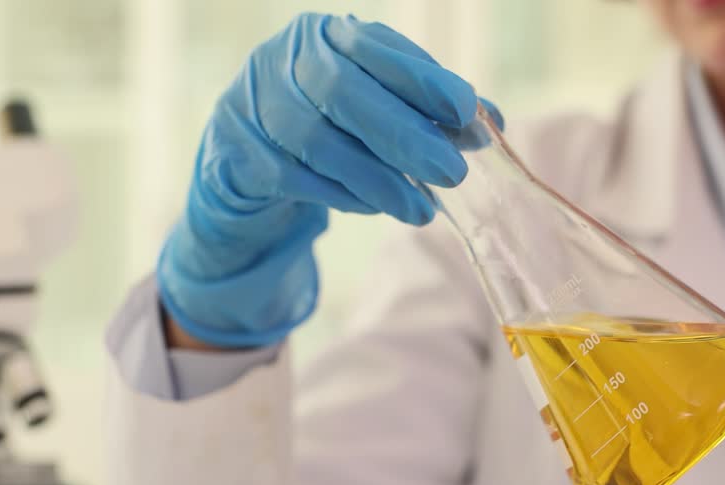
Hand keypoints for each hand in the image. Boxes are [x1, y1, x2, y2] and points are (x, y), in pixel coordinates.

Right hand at [158, 13, 496, 347]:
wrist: (247, 152)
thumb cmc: (327, 122)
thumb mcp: (376, 103)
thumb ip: (426, 108)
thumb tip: (488, 122)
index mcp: (325, 36)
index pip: (376, 50)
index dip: (423, 79)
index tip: (466, 110)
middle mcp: (282, 59)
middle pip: (344, 94)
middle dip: (405, 136)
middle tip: (453, 173)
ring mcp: (252, 104)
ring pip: (318, 143)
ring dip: (377, 180)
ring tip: (420, 209)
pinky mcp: (236, 153)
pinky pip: (293, 178)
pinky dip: (340, 195)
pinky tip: (373, 208)